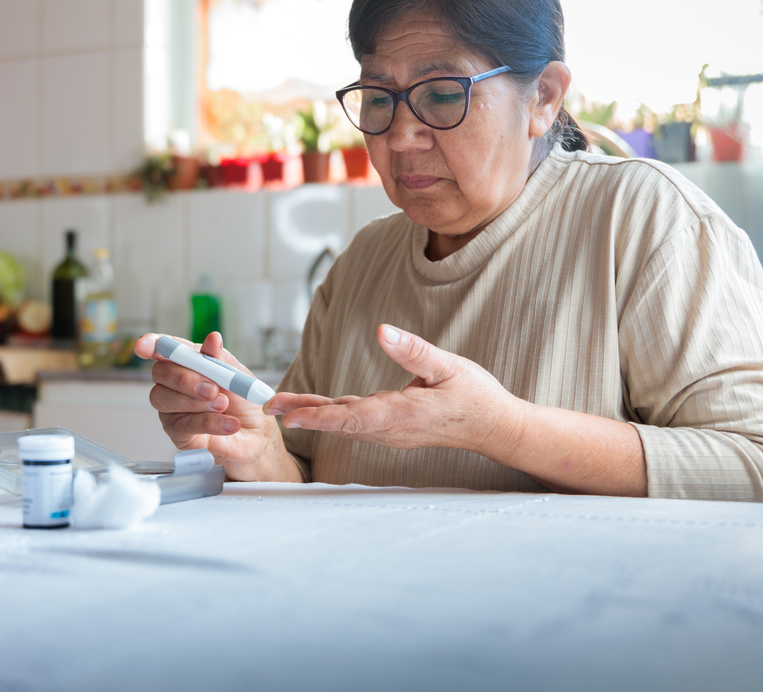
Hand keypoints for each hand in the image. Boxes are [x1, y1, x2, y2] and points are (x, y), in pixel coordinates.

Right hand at [134, 331, 302, 481]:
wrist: (257, 436)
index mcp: (189, 361)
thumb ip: (221, 359)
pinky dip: (208, 422)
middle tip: (212, 389)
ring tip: (223, 405)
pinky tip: (229, 423)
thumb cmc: (244, 403)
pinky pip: (183, 424)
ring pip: (164, 398)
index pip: (163, 348)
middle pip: (161, 373)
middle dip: (185, 379)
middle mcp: (175, 382)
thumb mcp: (238, 376)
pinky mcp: (177, 432)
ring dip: (196, 402)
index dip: (151, 344)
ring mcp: (172, 407)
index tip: (144, 347)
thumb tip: (212, 338)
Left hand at [267, 324, 526, 456]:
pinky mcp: (390, 427)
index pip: (351, 416)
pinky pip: (354, 422)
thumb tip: (381, 331)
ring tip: (279, 404)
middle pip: (337, 421)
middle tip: (268, 405)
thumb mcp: (448, 366)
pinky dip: (329, 414)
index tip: (291, 415)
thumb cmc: (475, 397)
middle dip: (302, 413)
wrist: (494, 427)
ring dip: (311, 413)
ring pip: (343, 422)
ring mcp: (389, 431)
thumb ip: (413, 350)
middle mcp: (389, 428)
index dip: (318, 415)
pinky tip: (312, 407)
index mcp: (400, 414)